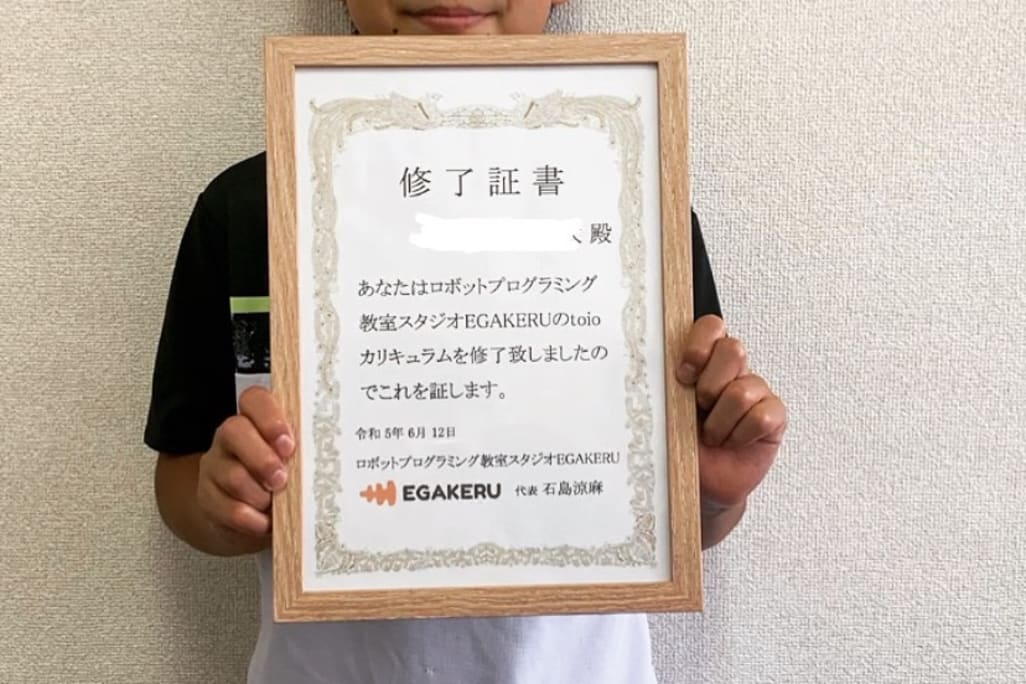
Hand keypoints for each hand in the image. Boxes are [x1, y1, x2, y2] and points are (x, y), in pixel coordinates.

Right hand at [196, 386, 294, 543]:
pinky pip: (226, 508)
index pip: (254, 399)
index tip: (289, 444)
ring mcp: (215, 467)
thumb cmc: (284, 483)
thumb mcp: (296, 463)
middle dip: (262, 458)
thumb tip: (331, 455)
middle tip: (282, 480)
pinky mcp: (207, 498)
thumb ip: (304, 453)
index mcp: (256, 420)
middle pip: (234, 431)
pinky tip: (263, 523)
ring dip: (259, 494)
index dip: (270, 418)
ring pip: (232, 474)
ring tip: (275, 505)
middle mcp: (231, 437)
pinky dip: (250, 519)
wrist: (251, 519)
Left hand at [676, 315, 786, 511]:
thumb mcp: (666, 410)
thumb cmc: (681, 446)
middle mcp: (732, 373)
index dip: (700, 345)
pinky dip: (741, 434)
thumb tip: (658, 364)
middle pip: (733, 350)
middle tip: (699, 408)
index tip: (684, 373)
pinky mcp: (773, 418)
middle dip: (710, 385)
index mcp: (704, 362)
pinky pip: (763, 415)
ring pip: (743, 389)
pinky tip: (733, 443)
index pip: (712, 327)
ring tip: (712, 435)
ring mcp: (755, 393)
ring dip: (720, 421)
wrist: (700, 485)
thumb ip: (668, 383)